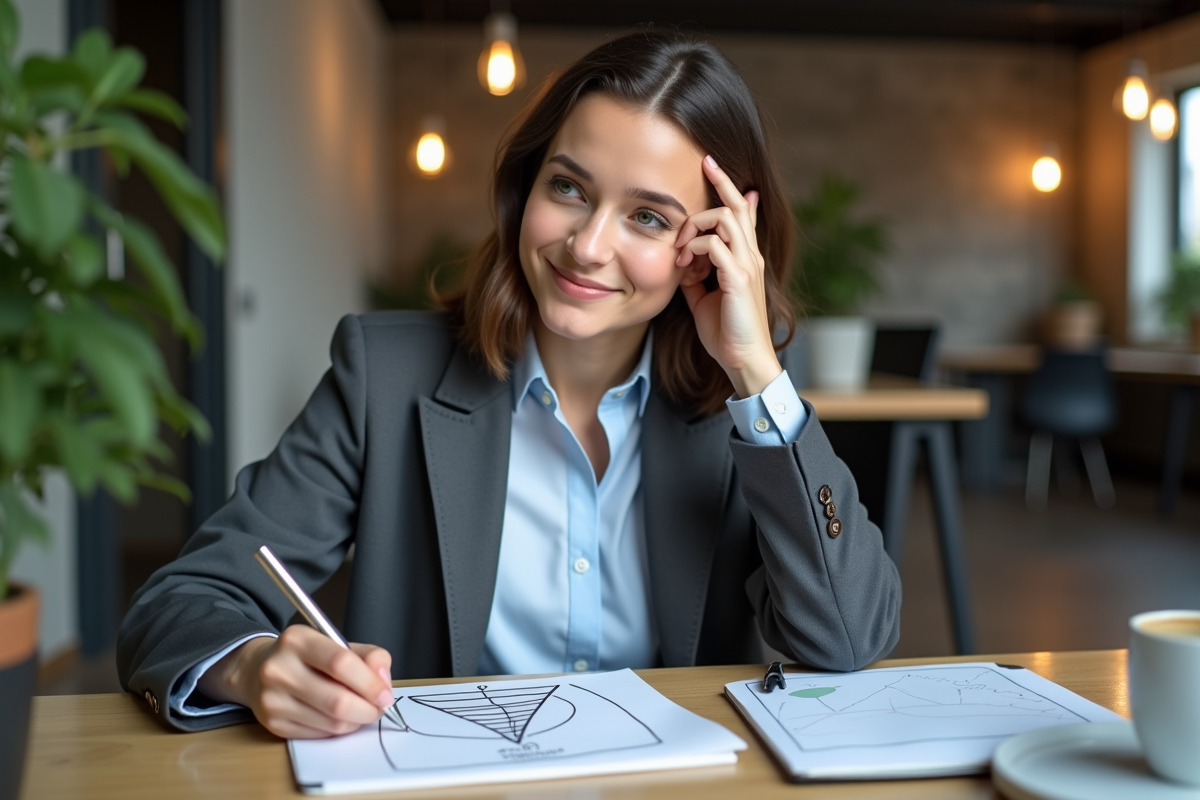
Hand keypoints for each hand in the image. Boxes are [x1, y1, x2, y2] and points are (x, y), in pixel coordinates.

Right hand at [197, 625, 394, 738]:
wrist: (257, 669)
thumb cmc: (306, 656)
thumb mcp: (336, 642)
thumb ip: (368, 656)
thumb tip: (384, 682)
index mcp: (297, 640)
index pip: (341, 663)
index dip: (370, 683)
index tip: (386, 695)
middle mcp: (279, 669)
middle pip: (337, 700)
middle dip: (367, 710)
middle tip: (379, 709)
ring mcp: (272, 699)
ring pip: (330, 723)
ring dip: (355, 721)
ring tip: (361, 711)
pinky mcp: (272, 723)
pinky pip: (318, 734)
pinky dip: (337, 729)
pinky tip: (338, 717)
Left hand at [675, 155, 781, 397]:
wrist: (742, 359)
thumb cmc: (725, 331)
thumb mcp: (703, 296)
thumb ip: (695, 274)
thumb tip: (681, 260)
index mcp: (744, 257)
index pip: (741, 212)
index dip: (727, 186)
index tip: (711, 164)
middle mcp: (750, 255)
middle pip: (738, 205)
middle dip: (719, 182)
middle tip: (702, 167)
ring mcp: (747, 265)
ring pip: (725, 219)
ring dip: (696, 226)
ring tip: (681, 248)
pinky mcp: (739, 279)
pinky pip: (716, 246)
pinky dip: (696, 249)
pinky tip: (686, 265)